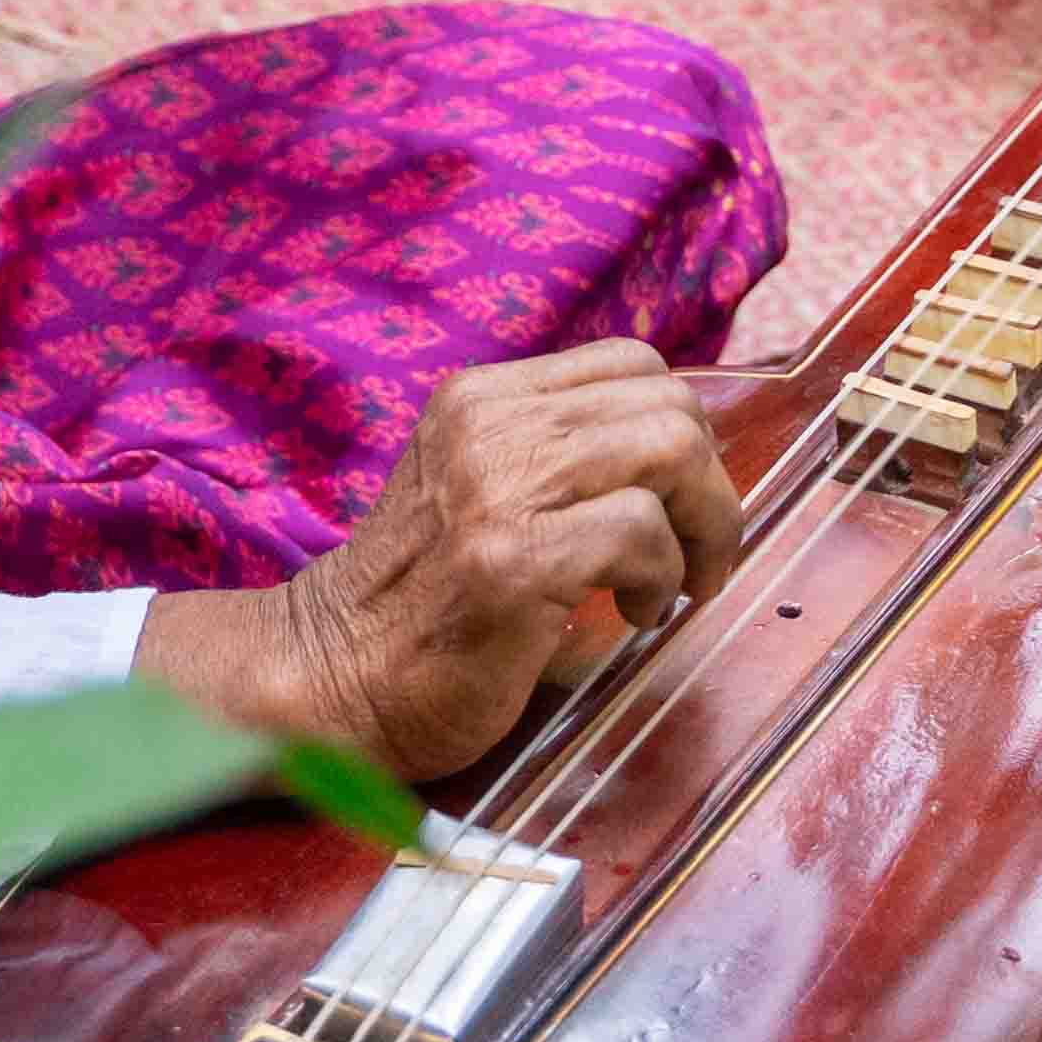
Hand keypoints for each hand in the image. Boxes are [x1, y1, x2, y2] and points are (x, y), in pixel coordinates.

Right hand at [137, 342, 745, 783]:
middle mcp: (489, 424)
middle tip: (698, 556)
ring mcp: (497, 487)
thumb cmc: (421, 600)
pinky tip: (632, 615)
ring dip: (700, 530)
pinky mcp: (510, 559)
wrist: (331, 676)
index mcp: (483, 398)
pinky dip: (662, 578)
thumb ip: (556, 456)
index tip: (683, 503)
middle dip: (710, 486)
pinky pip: (641, 532)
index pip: (634, 365)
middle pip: (666, 404)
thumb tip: (685, 455)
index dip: (684, 434)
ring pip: (669, 450)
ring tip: (667, 588)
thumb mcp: (479, 489)